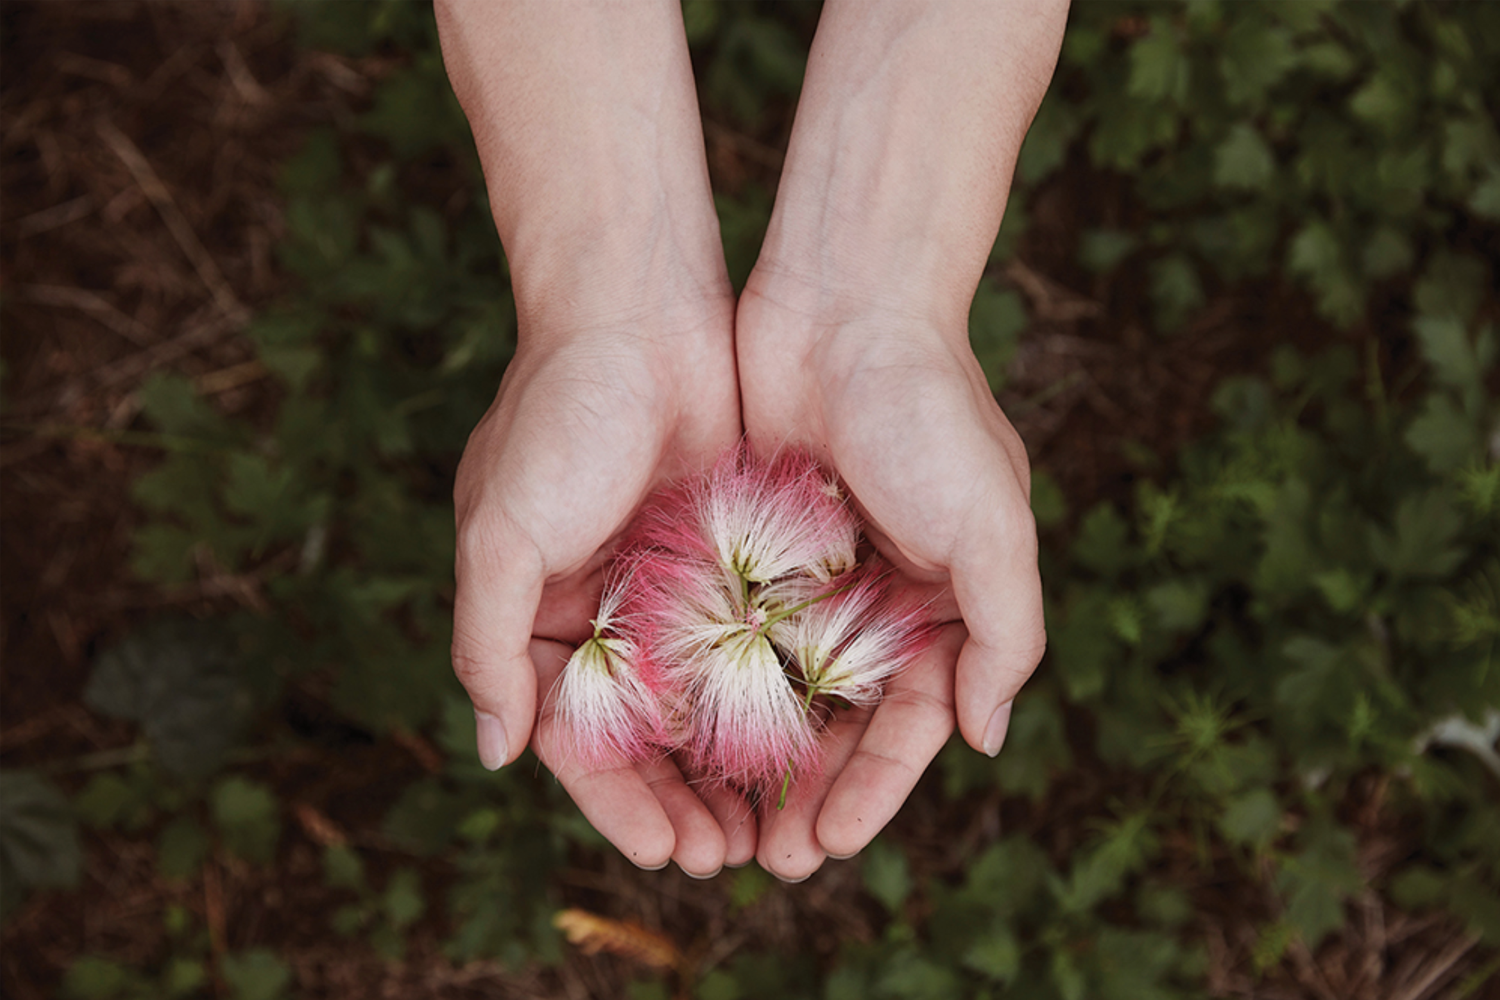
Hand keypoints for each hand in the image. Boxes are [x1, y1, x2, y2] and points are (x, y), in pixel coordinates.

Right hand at [452, 301, 756, 876]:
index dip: (617, 802)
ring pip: (702, 698)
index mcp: (537, 613)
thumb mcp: (500, 532)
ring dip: (728, 764)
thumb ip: (487, 644)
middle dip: (681, 799)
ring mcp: (667, 582)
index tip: (666, 853)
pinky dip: (768, 693)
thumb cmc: (558, 416)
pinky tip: (806, 741)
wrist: (636, 306)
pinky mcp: (726, 550)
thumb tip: (497, 753)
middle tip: (729, 858)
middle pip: (643, 733)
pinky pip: (747, 640)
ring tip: (770, 825)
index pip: (574, 736)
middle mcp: (602, 608)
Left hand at [735, 281, 1045, 880]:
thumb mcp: (995, 527)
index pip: (912, 722)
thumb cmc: (932, 412)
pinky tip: (677, 730)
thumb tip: (987, 739)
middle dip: (810, 790)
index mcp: (945, 602)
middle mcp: (878, 596)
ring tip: (719, 816)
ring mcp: (811, 571)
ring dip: (755, 752)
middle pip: (841, 720)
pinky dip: (710, 680)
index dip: (876, 789)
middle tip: (769, 859)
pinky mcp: (750, 539)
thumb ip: (1007, 635)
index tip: (833, 843)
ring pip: (778, 685)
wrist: (845, 301)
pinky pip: (730, 625)